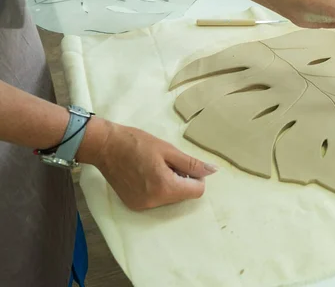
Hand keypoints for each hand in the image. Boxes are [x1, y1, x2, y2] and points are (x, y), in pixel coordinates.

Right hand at [77, 117, 217, 210]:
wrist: (105, 146)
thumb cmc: (137, 143)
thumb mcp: (168, 150)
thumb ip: (192, 164)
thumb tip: (213, 171)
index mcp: (165, 187)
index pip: (197, 191)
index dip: (196, 177)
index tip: (184, 164)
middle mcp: (154, 202)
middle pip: (184, 196)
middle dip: (182, 180)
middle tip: (167, 163)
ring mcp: (142, 206)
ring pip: (171, 199)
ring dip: (170, 185)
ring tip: (154, 167)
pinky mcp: (134, 205)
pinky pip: (157, 200)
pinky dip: (157, 189)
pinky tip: (146, 174)